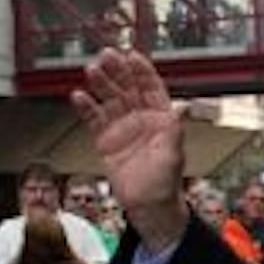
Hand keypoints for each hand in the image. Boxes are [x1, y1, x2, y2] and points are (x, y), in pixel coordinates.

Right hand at [71, 50, 187, 246]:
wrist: (148, 207)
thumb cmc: (165, 183)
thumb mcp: (173, 154)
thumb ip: (174, 129)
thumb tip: (184, 106)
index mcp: (160, 118)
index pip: (151, 88)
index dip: (142, 72)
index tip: (132, 55)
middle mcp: (140, 120)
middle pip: (128, 89)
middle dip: (118, 71)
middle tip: (106, 55)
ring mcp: (122, 129)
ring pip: (110, 100)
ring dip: (101, 84)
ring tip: (91, 70)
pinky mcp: (106, 141)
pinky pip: (94, 120)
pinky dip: (87, 108)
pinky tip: (79, 96)